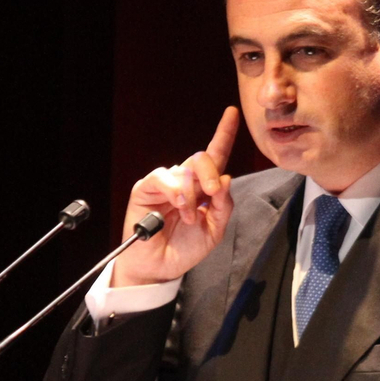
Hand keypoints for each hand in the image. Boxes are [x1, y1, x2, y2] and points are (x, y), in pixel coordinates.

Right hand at [112, 107, 238, 286]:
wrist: (161, 267)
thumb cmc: (186, 248)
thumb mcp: (215, 229)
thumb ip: (224, 206)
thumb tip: (225, 179)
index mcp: (203, 187)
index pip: (216, 156)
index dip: (224, 133)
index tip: (232, 113)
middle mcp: (185, 180)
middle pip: (203, 158)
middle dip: (212, 173)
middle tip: (212, 193)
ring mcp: (166, 183)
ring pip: (186, 170)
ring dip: (193, 195)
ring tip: (189, 217)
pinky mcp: (147, 188)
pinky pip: (164, 179)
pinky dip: (177, 194)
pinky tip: (179, 209)